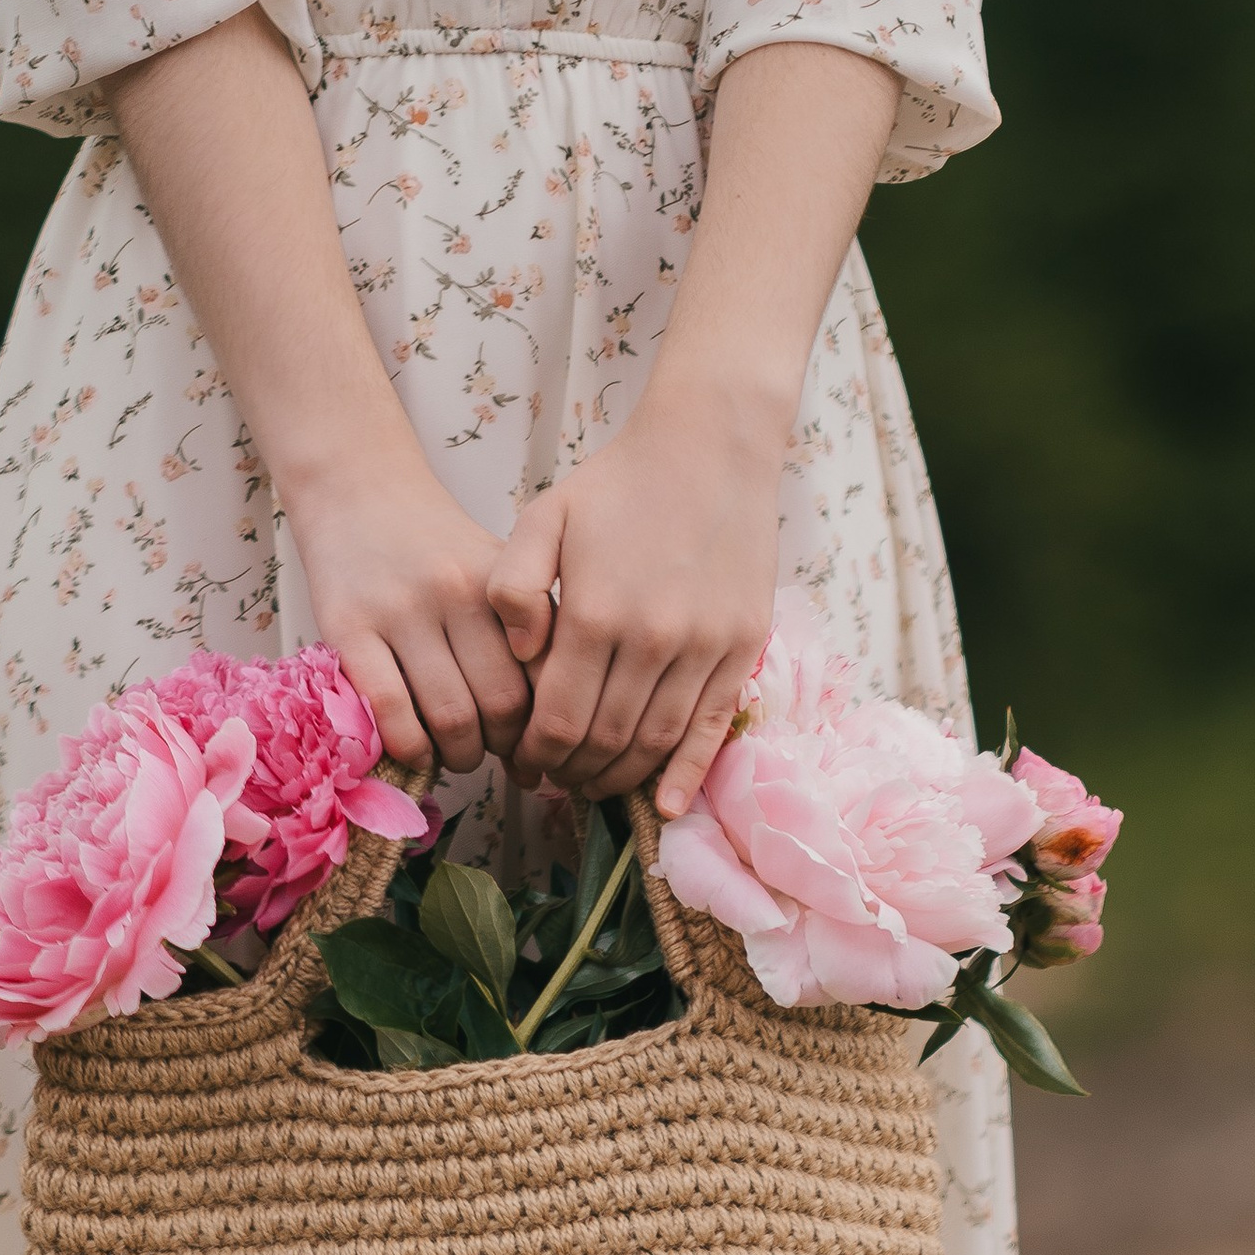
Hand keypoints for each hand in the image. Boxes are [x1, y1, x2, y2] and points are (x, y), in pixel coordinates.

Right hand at [287, 443, 534, 775]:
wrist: (359, 491)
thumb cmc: (434, 545)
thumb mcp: (496, 569)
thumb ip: (527, 630)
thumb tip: (550, 723)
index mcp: (501, 583)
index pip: (541, 677)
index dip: (543, 728)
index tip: (536, 748)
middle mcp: (456, 593)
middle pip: (499, 704)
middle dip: (503, 750)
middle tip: (496, 757)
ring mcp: (400, 610)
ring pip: (448, 715)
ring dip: (459, 757)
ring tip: (459, 756)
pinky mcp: (349, 627)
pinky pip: (389, 708)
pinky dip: (410, 747)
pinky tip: (417, 751)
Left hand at [488, 387, 780, 814]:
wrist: (711, 447)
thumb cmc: (618, 484)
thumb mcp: (543, 516)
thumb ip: (512, 587)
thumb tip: (520, 658)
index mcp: (594, 615)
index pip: (557, 721)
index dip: (536, 753)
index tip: (524, 760)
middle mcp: (651, 641)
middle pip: (604, 743)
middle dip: (572, 772)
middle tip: (555, 777)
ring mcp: (703, 649)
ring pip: (655, 744)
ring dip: (619, 778)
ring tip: (594, 782)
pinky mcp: (742, 648)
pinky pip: (713, 729)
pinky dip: (686, 775)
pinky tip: (663, 806)